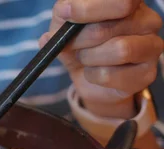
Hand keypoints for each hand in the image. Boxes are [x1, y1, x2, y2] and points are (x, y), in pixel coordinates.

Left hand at [42, 0, 163, 118]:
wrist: (84, 72)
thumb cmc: (78, 41)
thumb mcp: (66, 23)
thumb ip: (66, 14)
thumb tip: (62, 15)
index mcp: (130, 2)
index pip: (122, 0)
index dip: (89, 9)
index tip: (66, 15)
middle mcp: (148, 20)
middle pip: (108, 28)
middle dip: (79, 39)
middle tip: (72, 44)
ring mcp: (152, 47)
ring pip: (119, 50)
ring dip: (88, 57)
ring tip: (85, 57)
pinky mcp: (146, 74)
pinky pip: (109, 75)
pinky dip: (91, 75)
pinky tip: (94, 72)